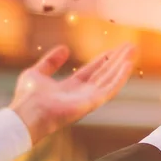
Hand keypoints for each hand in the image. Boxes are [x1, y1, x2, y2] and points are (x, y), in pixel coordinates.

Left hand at [9, 43, 135, 143]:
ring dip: (123, 65)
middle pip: (105, 74)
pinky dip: (120, 77)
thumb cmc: (27, 98)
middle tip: (130, 46)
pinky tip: (128, 65)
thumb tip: (64, 48)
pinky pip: (110, 89)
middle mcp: (82, 94)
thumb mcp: (37, 72)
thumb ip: (50, 62)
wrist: (26, 114)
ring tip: (134, 50)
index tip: (114, 49)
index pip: (92, 71)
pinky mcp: (92, 103)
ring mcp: (88, 99)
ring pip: (111, 79)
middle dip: (117, 60)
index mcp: (70, 88)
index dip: (103, 60)